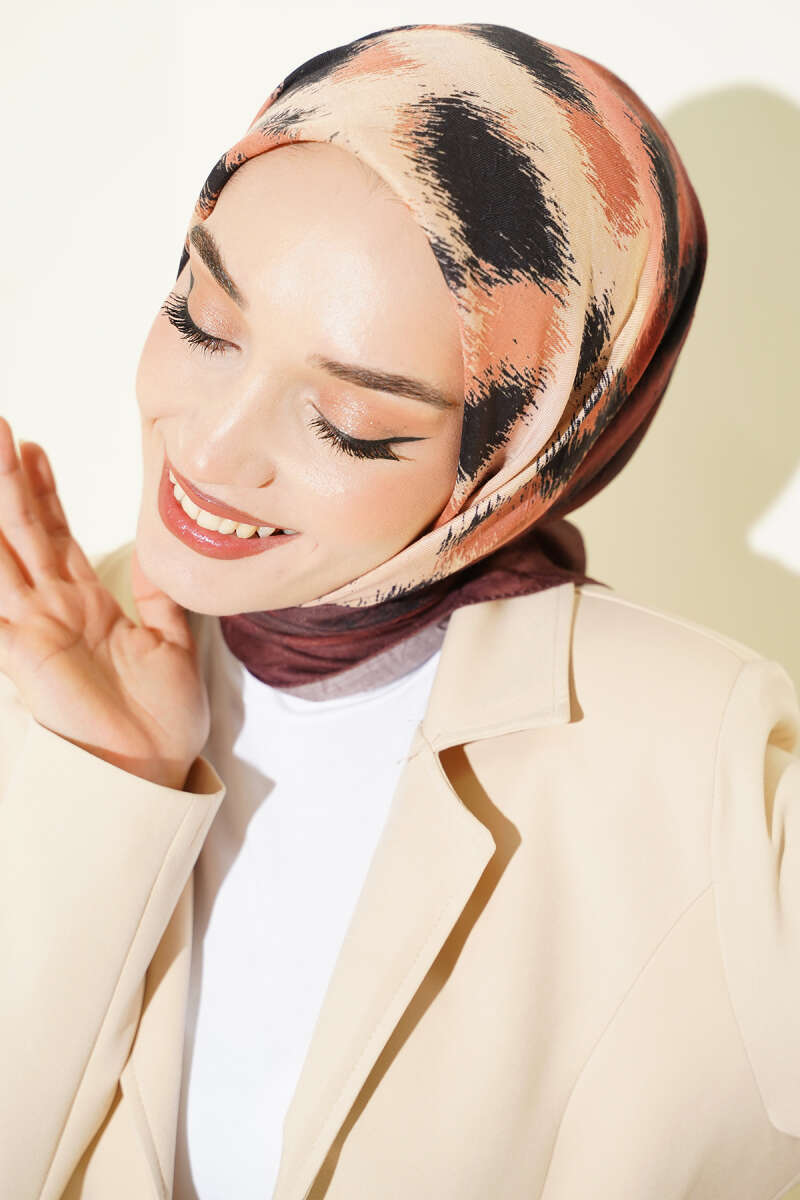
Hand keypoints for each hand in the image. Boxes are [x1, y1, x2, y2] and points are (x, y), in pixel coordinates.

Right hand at [0, 416, 209, 789]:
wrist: (155, 769)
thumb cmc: (161, 719)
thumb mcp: (172, 644)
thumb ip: (162, 598)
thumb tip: (163, 558)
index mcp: (86, 604)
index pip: (56, 534)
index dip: (43, 490)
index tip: (34, 447)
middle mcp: (53, 609)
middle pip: (25, 529)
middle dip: (9, 479)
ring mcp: (34, 628)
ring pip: (5, 551)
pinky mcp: (22, 653)